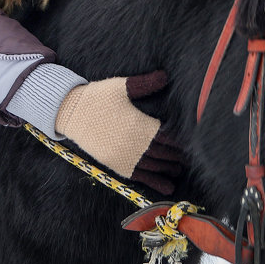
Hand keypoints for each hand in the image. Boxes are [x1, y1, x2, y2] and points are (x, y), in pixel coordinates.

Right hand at [54, 70, 183, 194]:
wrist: (70, 113)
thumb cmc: (98, 97)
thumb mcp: (122, 87)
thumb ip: (145, 83)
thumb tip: (165, 76)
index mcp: (142, 126)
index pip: (169, 137)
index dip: (182, 141)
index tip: (193, 143)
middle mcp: (137, 145)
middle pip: (165, 153)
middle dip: (177, 156)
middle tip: (189, 158)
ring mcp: (127, 157)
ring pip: (155, 166)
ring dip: (169, 169)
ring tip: (178, 171)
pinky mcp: (117, 164)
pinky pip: (141, 177)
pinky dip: (155, 182)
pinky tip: (166, 187)